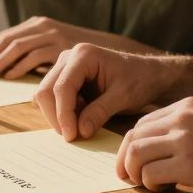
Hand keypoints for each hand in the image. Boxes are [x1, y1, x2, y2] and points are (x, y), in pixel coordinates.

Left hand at [0, 16, 91, 78]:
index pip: (3, 36)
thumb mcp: (53, 52)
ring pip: (17, 47)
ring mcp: (52, 34)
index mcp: (36, 25)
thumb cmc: (82, 60)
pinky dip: (20, 66)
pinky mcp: (62, 45)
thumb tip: (8, 70)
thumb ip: (33, 57)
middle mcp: (42, 26)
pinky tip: (9, 76)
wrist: (116, 52)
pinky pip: (35, 55)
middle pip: (5, 40)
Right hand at [33, 43, 175, 141]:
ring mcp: (64, 66)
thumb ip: (100, 112)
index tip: (71, 136)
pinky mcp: (65, 77)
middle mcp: (68, 57)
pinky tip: (81, 117)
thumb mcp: (123, 97)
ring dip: (58, 115)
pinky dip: (62, 112)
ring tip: (79, 127)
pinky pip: (53, 98)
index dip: (63, 114)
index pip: (62, 87)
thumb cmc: (139, 80)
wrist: (147, 74)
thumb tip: (80, 131)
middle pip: (46, 90)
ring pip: (45, 95)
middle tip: (72, 137)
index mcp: (83, 55)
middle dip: (56, 117)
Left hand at [117, 97, 192, 192]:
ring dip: (136, 174)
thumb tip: (174, 154)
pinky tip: (168, 190)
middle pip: (132, 137)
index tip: (137, 163)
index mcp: (188, 107)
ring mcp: (184, 140)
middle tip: (131, 178)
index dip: (134, 145)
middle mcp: (181, 118)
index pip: (142, 123)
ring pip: (135, 154)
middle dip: (126, 160)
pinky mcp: (190, 165)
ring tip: (150, 186)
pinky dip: (152, 186)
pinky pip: (151, 175)